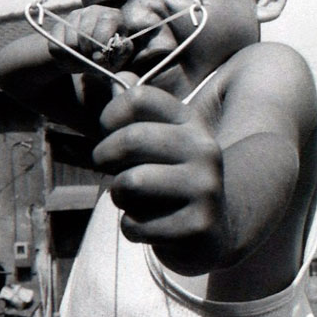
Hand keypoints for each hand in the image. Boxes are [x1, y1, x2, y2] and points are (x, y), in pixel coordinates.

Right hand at [49, 5, 132, 71]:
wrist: (84, 57)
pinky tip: (69, 58)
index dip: (101, 42)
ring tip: (80, 61)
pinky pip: (56, 45)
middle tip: (89, 60)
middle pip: (85, 33)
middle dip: (87, 52)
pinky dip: (62, 57)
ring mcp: (74, 17)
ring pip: (70, 42)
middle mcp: (93, 11)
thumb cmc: (105, 56)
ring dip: (74, 57)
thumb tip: (116, 47)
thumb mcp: (117, 57)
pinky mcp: (59, 26)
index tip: (98, 57)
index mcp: (111, 16)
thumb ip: (122, 53)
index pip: (106, 22)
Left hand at [95, 81, 228, 272]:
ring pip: (130, 183)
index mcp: (190, 123)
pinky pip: (135, 225)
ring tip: (131, 199)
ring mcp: (205, 188)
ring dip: (118, 195)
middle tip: (105, 169)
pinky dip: (130, 229)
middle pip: (131, 139)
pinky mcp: (197, 226)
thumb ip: (133, 121)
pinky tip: (149, 227)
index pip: (140, 99)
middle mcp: (203, 149)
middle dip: (103, 157)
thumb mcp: (158, 145)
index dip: (109, 116)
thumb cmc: (166, 183)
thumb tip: (115, 85)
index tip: (106, 132)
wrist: (213, 230)